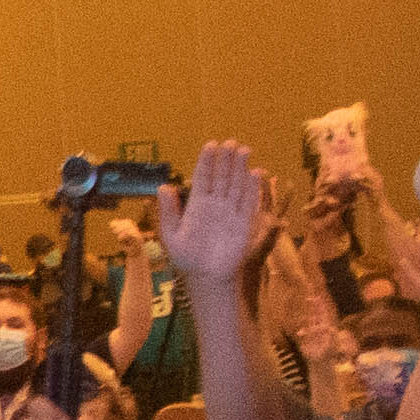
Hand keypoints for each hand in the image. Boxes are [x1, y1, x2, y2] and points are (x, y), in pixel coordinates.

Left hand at [161, 140, 268, 289]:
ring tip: (243, 150)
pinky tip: (256, 172)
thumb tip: (162, 187)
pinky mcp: (244, 222)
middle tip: (229, 143)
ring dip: (240, 168)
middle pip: (221, 176)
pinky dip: (253, 188)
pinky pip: (249, 202)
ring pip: (236, 184)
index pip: (203, 177)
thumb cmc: (186, 257)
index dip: (206, 161)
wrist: (206, 276)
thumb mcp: (171, 235)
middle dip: (225, 159)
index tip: (210, 145)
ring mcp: (230, 211)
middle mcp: (215, 204)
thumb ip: (168, 211)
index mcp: (197, 204)